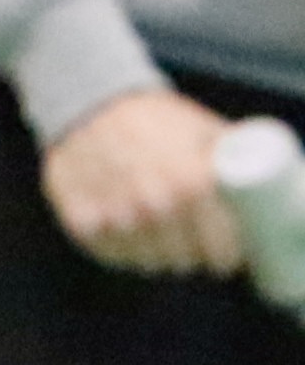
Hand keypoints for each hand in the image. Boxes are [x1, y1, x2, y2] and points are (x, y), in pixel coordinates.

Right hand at [47, 87, 243, 277]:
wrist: (88, 101)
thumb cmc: (155, 118)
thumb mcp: (205, 130)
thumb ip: (237, 162)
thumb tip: (284, 185)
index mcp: (193, 183)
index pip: (223, 251)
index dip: (229, 256)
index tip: (227, 253)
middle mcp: (154, 205)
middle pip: (186, 262)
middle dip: (193, 255)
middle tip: (191, 240)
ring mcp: (115, 216)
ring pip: (148, 263)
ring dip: (156, 254)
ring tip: (158, 231)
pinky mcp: (81, 221)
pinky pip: (111, 256)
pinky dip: (120, 249)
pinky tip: (125, 229)